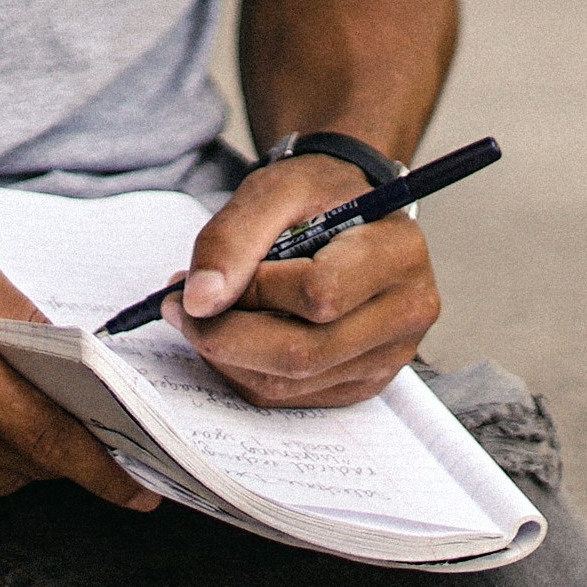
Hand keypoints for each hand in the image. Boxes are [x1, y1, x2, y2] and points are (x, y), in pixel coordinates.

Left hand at [165, 156, 438, 408]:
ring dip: (228, 356)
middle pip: (305, 352)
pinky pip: (291, 396)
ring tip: (201, 315)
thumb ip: (232, 237)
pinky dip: (245, 371)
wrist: (351, 211)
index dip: (251, 292)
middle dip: (226, 335)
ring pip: (292, 382)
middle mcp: (406, 313)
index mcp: (398, 254)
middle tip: (179, 308)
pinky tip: (231, 334)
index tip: (194, 281)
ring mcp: (389, 356)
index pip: (319, 294)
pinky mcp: (363, 382)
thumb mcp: (273, 189)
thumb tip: (198, 300)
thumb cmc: (316, 195)